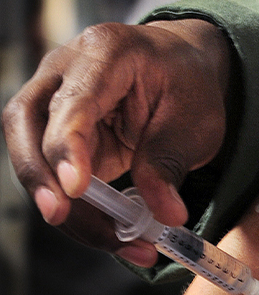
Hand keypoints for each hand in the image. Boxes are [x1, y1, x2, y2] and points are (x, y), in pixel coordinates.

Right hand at [2, 20, 232, 262]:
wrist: (180, 67)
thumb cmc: (187, 85)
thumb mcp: (196, 120)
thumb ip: (170, 161)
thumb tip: (164, 214)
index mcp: (106, 52)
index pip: (72, 102)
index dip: (67, 147)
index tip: (75, 189)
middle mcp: (63, 70)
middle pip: (25, 123)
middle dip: (40, 177)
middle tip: (62, 218)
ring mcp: (50, 98)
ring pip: (30, 153)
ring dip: (66, 206)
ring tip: (117, 242)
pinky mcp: (51, 133)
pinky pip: (51, 174)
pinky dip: (79, 210)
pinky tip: (113, 235)